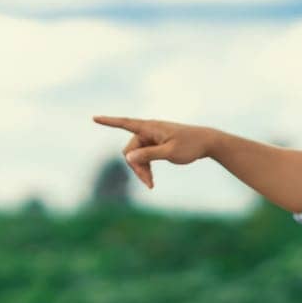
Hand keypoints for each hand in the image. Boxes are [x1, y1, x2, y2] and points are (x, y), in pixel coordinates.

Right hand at [91, 116, 213, 188]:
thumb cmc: (190, 145)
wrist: (207, 143)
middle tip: (149, 184)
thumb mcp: (170, 152)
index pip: (125, 123)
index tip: (94, 118)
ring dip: (141, 170)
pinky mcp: (156, 145)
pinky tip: (151, 181)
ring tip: (151, 185)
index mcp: (150, 127)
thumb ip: (149, 154)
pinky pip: (144, 157)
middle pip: (130, 150)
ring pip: (136, 156)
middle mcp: (148, 130)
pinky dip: (146, 167)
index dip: (109, 122)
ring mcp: (152, 137)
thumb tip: (128, 157)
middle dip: (136, 167)